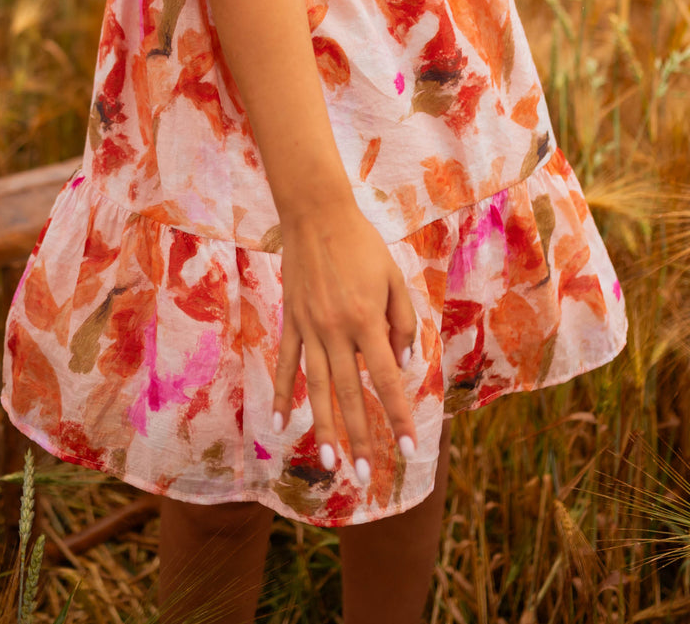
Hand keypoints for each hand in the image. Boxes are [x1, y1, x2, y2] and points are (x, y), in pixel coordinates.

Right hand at [272, 200, 417, 483]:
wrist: (316, 214)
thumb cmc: (362, 245)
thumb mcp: (393, 278)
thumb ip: (402, 322)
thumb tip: (402, 365)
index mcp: (366, 320)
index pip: (387, 379)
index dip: (399, 415)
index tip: (408, 449)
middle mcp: (336, 330)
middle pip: (350, 393)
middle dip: (360, 437)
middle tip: (364, 475)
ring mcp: (309, 327)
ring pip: (317, 388)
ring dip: (323, 427)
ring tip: (329, 463)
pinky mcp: (291, 321)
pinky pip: (287, 364)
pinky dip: (284, 395)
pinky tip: (281, 425)